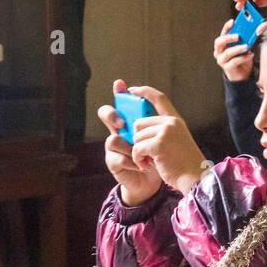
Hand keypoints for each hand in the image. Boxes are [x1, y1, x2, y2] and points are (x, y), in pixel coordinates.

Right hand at [98, 80, 161, 206]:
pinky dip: (133, 162)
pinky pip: (119, 157)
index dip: (119, 92)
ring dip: (131, 147)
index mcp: (131, 122)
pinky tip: (143, 166)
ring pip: (114, 138)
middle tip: (123, 122)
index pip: (121, 102)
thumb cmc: (158, 157)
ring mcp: (113, 146)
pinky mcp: (112, 162)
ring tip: (146, 156)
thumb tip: (154, 103)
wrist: (154, 182)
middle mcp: (119, 131)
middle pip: (106, 114)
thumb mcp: (160, 138)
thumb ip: (156, 122)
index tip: (120, 84)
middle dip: (112, 115)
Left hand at [125, 86, 209, 196]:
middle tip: (146, 154)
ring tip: (149, 161)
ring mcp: (165, 132)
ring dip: (138, 152)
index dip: (144, 91)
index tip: (131, 89)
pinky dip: (138, 159)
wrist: (195, 178)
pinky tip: (146, 166)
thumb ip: (161, 132)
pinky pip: (137, 148)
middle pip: (139, 123)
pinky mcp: (158, 144)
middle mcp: (171, 123)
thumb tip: (137, 128)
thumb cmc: (184, 165)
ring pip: (137, 137)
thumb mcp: (176, 142)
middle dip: (138, 139)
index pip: (159, 98)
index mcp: (176, 121)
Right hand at [213, 16, 253, 81]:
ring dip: (238, 48)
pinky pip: (234, 61)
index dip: (226, 27)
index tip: (232, 21)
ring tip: (246, 46)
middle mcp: (219, 52)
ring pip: (228, 52)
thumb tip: (250, 31)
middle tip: (238, 36)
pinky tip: (250, 55)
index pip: (222, 34)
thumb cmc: (242, 59)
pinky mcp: (227, 68)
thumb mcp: (243, 48)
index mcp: (222, 45)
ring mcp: (221, 60)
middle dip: (228, 38)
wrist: (242, 75)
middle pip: (219, 42)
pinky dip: (243, 57)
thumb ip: (244, 41)